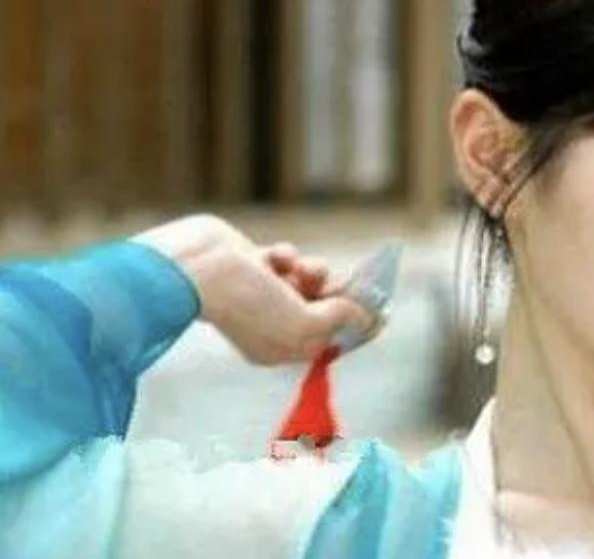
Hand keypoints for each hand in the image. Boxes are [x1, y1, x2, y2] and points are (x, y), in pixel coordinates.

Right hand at [132, 214, 379, 364]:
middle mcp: (272, 325)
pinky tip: (270, 256)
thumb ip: (341, 320)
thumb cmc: (246, 301)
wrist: (197, 267)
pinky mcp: (252, 265)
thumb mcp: (304, 323)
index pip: (333, 339)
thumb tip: (367, 316)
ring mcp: (261, 294)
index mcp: (283, 349)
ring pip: (309, 279)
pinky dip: (285, 254)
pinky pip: (286, 258)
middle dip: (339, 294)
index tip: (385, 309)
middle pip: (325, 308)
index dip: (361, 324)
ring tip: (300, 268)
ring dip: (313, 271)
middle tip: (359, 279)